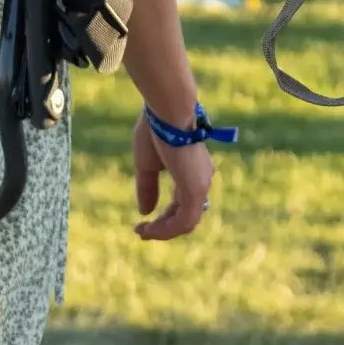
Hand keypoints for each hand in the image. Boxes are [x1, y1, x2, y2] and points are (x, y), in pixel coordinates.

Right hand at [132, 111, 213, 241]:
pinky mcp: (195, 190)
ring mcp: (200, 185)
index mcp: (194, 171)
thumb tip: (145, 212)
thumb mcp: (148, 165)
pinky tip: (148, 228)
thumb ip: (148, 188)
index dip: (165, 218)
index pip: (184, 204)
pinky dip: (165, 230)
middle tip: (141, 230)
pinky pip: (183, 222)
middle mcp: (202, 180)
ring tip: (142, 231)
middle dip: (164, 227)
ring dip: (163, 232)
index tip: (143, 223)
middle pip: (186, 216)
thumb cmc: (157, 130)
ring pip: (186, 223)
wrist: (167, 112)